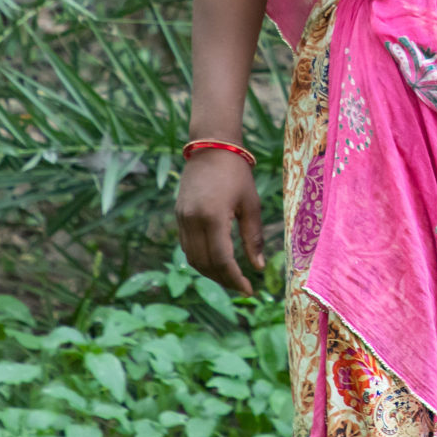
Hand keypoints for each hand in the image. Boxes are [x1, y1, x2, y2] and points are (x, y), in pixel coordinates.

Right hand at [176, 148, 265, 294]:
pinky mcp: (178, 215)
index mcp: (212, 217)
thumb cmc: (237, 173)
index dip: (234, 279)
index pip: (221, 259)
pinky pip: (187, 246)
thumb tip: (258, 267)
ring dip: (210, 272)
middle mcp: (192, 221)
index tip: (248, 290)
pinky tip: (216, 260)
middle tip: (241, 286)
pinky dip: (201, 259)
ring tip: (230, 277)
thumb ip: (253, 237)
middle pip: (204, 264)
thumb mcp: (251, 204)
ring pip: (192, 258)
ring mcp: (182, 219)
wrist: (211, 146)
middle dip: (223, 279)